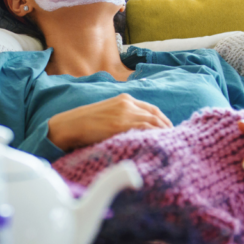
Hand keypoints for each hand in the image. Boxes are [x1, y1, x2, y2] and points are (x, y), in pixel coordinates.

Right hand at [48, 93, 171, 150]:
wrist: (69, 126)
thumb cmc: (85, 124)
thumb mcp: (107, 115)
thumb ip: (122, 117)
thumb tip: (136, 131)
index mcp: (124, 99)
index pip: (152, 109)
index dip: (163, 120)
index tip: (168, 131)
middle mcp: (127, 103)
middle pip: (156, 115)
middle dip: (167, 128)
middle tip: (174, 140)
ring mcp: (124, 113)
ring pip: (153, 122)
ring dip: (164, 133)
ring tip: (171, 144)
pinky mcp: (120, 125)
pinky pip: (145, 129)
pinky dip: (155, 136)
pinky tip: (160, 144)